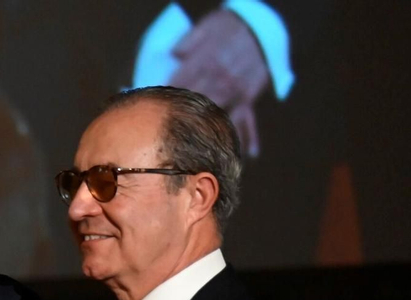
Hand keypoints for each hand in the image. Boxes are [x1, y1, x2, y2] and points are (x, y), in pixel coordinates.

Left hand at [170, 8, 270, 155]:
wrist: (258, 27)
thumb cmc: (225, 29)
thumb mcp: (205, 28)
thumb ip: (188, 43)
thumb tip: (175, 55)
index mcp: (205, 63)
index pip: (180, 86)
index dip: (166, 101)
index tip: (152, 117)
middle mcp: (220, 80)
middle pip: (197, 107)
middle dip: (181, 127)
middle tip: (166, 147)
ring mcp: (235, 91)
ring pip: (220, 117)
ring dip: (209, 138)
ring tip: (200, 160)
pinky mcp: (248, 97)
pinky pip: (248, 119)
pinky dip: (250, 136)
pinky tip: (249, 154)